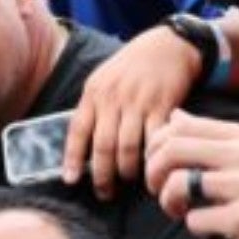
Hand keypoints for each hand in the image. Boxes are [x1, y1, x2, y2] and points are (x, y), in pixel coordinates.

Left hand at [62, 25, 200, 199]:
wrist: (168, 45)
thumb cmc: (131, 66)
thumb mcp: (103, 79)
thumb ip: (92, 107)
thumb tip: (80, 144)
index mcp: (94, 92)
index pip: (77, 130)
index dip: (72, 158)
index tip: (70, 180)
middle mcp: (113, 98)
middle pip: (103, 145)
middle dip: (102, 175)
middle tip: (104, 193)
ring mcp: (138, 102)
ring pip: (127, 147)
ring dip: (126, 171)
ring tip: (127, 181)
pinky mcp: (163, 105)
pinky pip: (154, 139)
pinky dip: (152, 157)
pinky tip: (151, 168)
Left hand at [144, 110, 238, 238]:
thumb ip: (211, 136)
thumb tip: (175, 116)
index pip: (178, 126)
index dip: (155, 148)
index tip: (160, 168)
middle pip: (171, 150)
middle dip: (153, 173)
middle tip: (159, 190)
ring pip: (178, 184)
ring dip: (168, 202)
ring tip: (179, 210)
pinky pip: (195, 220)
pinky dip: (193, 226)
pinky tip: (209, 227)